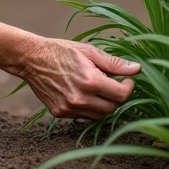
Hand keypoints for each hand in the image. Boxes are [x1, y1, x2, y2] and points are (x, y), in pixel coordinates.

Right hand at [17, 38, 139, 119]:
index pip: (121, 95)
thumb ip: (114, 63)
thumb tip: (136, 69)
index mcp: (89, 80)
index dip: (128, 88)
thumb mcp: (89, 51)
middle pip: (112, 108)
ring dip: (104, 104)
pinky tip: (85, 95)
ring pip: (99, 116)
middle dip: (117, 97)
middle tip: (113, 84)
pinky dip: (89, 108)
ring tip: (99, 89)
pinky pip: (83, 117)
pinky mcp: (60, 113)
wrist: (32, 59)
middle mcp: (79, 98)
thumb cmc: (62, 51)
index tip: (127, 80)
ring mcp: (69, 108)